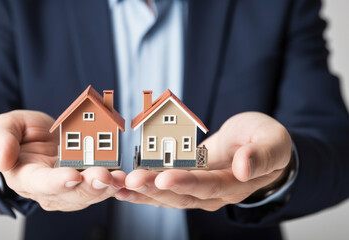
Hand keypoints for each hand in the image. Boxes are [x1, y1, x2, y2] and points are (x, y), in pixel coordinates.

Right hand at [0, 110, 124, 210]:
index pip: (40, 184)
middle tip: (105, 176)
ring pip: (89, 194)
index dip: (56, 182)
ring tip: (120, 177)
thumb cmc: (18, 135)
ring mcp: (70, 188)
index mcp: (26, 177)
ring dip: (106, 187)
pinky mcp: (86, 182)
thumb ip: (0, 140)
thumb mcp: (4, 128)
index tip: (72, 176)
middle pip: (70, 194)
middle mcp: (49, 189)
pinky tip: (126, 178)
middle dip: (89, 186)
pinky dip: (115, 184)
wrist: (36, 139)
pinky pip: (101, 186)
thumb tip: (2, 159)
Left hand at [115, 112, 291, 210]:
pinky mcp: (184, 181)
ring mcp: (196, 190)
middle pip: (180, 194)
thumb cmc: (267, 141)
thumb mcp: (273, 142)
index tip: (164, 177)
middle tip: (130, 180)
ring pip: (166, 195)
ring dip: (140, 191)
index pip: (208, 185)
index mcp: (235, 184)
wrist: (257, 145)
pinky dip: (140, 189)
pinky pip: (161, 187)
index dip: (186, 182)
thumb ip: (261, 155)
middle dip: (153, 188)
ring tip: (115, 185)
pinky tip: (120, 186)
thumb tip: (244, 168)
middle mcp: (212, 193)